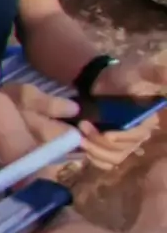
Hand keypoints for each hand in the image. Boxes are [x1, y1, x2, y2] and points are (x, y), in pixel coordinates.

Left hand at [82, 53, 166, 170]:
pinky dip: (94, 158)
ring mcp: (125, 144)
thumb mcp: (137, 70)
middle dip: (100, 141)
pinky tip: (84, 148)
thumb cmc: (121, 75)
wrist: (101, 81)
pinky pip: (105, 162)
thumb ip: (153, 73)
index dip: (123, 137)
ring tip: (79, 136)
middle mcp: (139, 135)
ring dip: (95, 150)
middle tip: (83, 126)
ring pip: (113, 158)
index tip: (107, 134)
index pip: (138, 135)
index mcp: (148, 120)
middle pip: (122, 149)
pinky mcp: (111, 148)